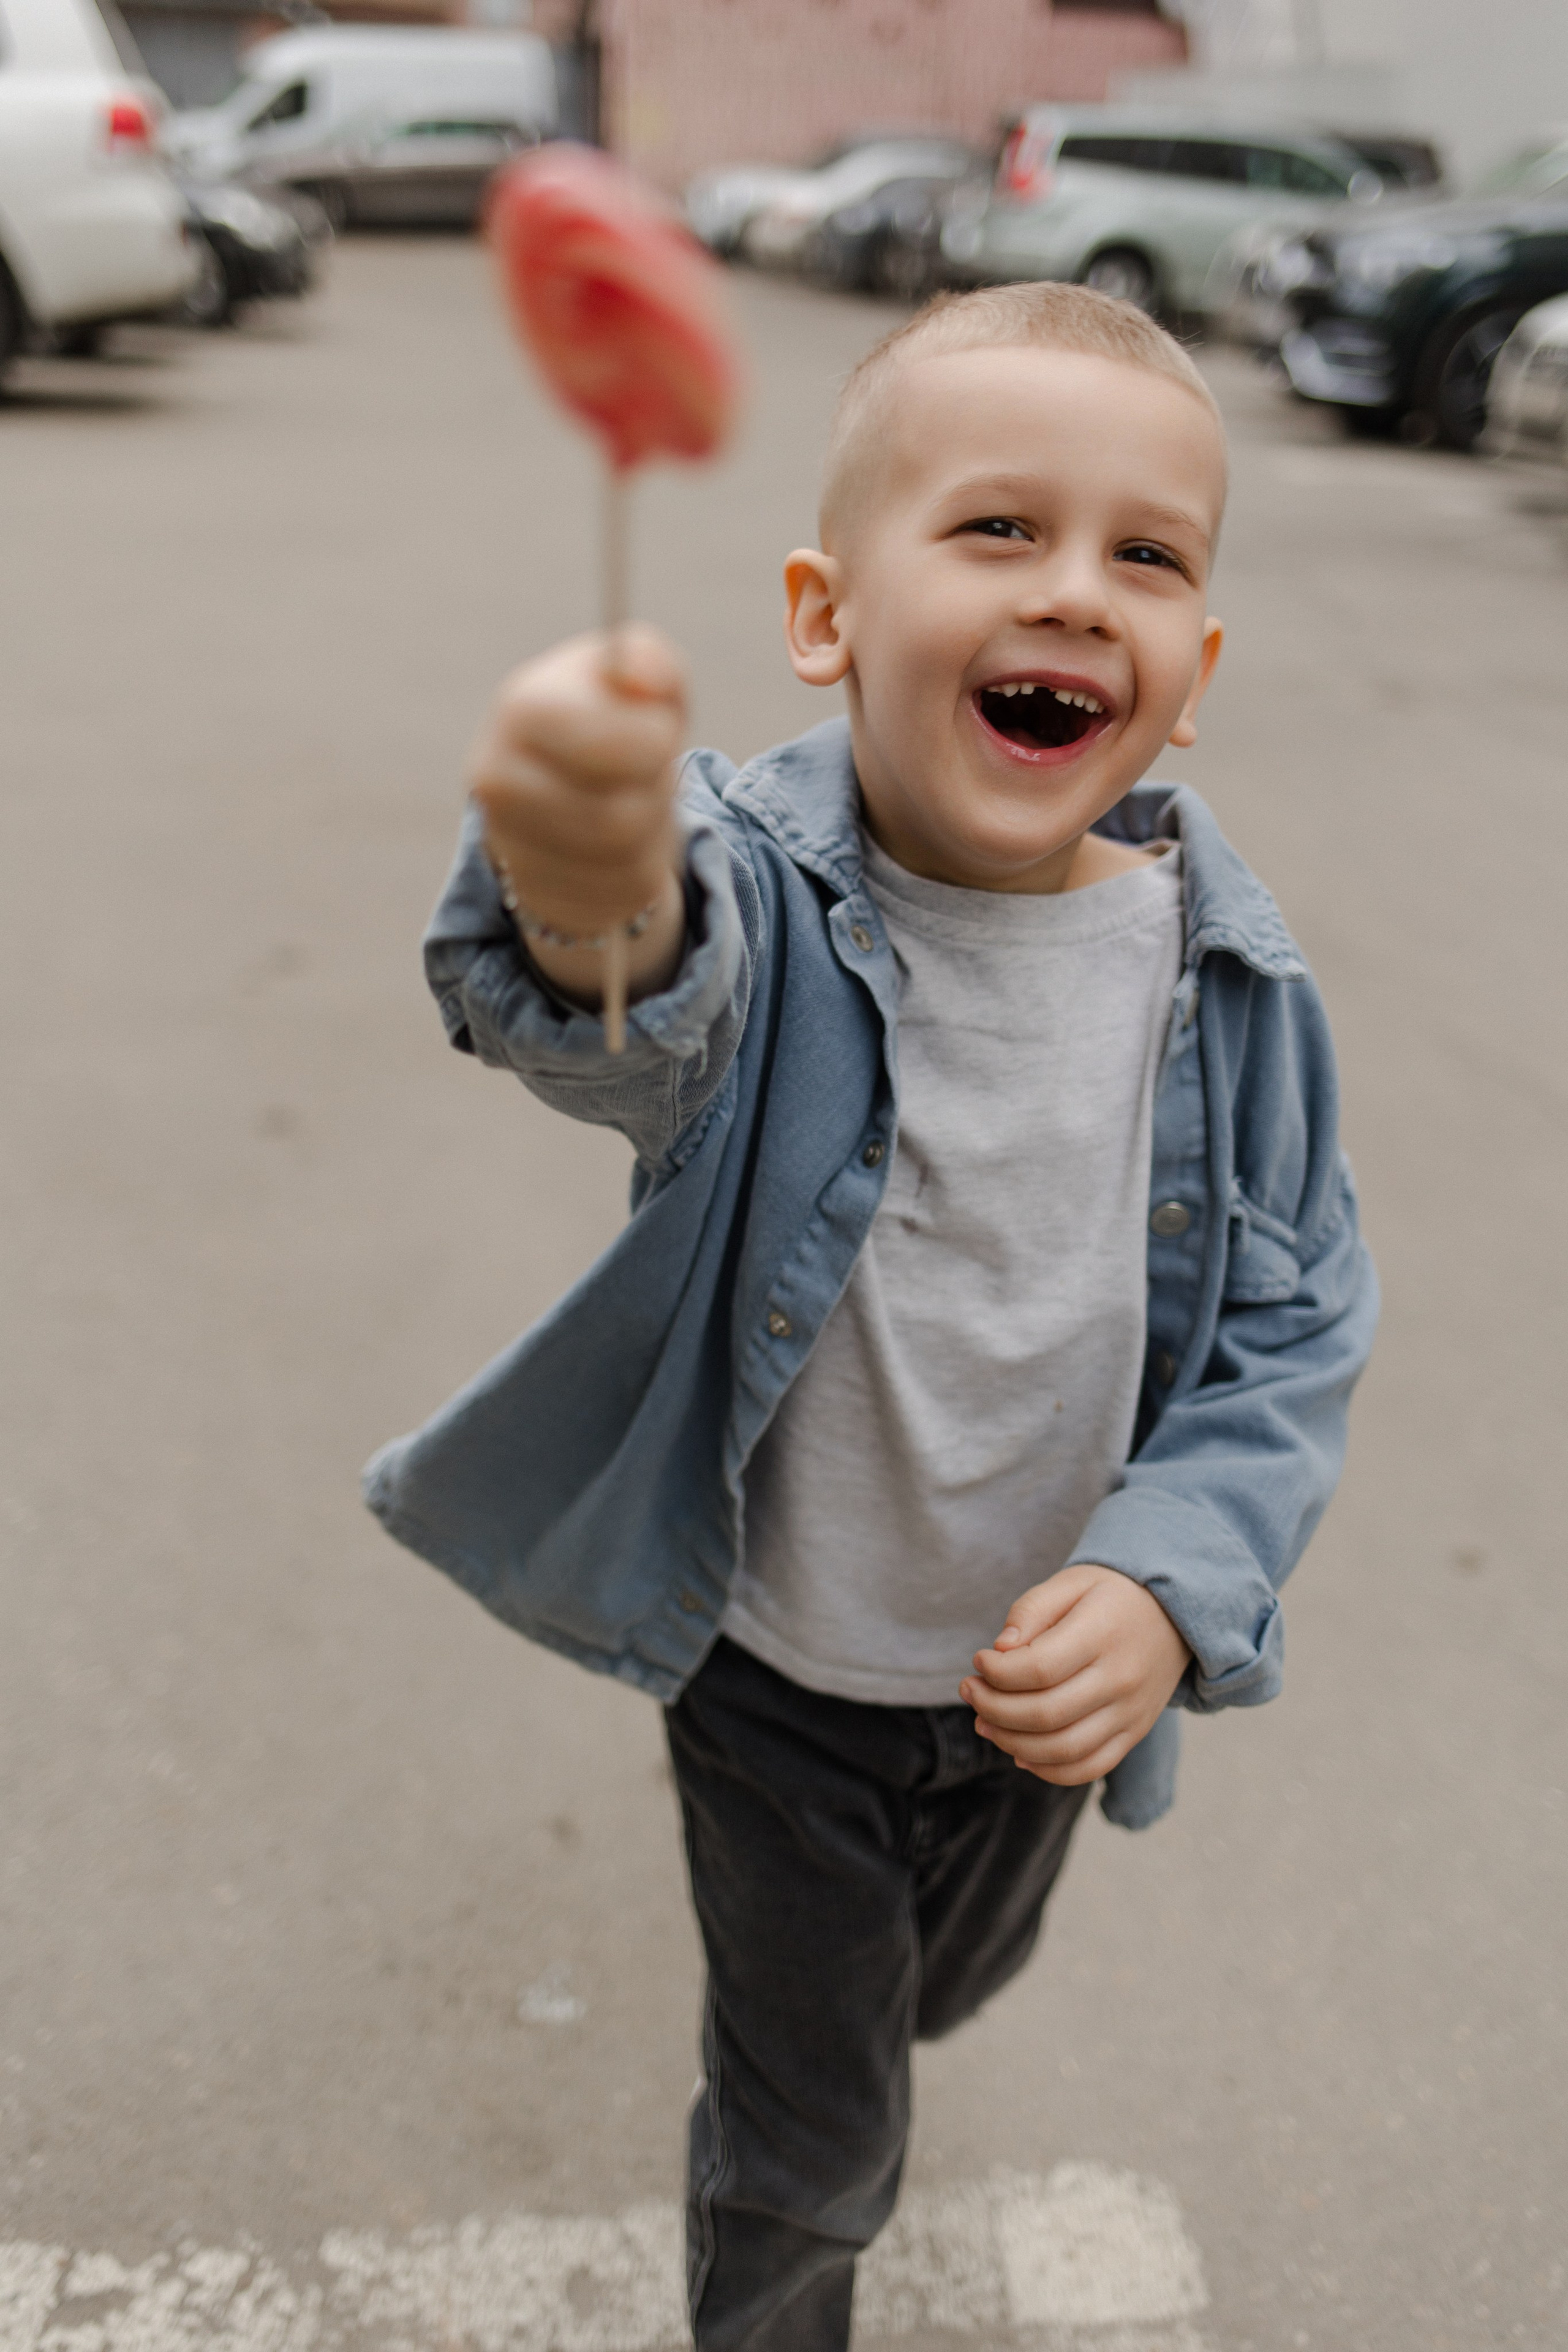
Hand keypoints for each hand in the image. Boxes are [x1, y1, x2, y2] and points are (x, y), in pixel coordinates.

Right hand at [470, 625, 688, 1005]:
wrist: (561, 785)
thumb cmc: (608, 721)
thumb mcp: (634, 681)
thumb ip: (650, 663)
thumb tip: (644, 678)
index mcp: (521, 709)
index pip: (604, 745)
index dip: (655, 743)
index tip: (659, 732)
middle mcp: (498, 781)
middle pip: (619, 817)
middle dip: (655, 793)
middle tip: (647, 771)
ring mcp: (511, 845)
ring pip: (623, 858)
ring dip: (652, 829)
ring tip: (634, 800)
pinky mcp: (538, 892)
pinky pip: (620, 893)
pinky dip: (641, 867)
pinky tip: (622, 843)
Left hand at [960, 1564, 1189, 1786]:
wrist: (1175, 1616)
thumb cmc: (1111, 1596)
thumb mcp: (1072, 1581)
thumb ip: (1031, 1610)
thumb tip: (999, 1651)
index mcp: (1103, 1634)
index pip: (1039, 1669)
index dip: (997, 1673)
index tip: (979, 1661)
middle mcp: (1121, 1679)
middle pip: (1045, 1715)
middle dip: (993, 1709)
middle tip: (970, 1691)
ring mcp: (1131, 1713)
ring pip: (1063, 1749)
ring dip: (1011, 1743)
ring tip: (984, 1722)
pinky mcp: (1134, 1734)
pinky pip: (1089, 1768)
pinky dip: (1049, 1769)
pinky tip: (1020, 1752)